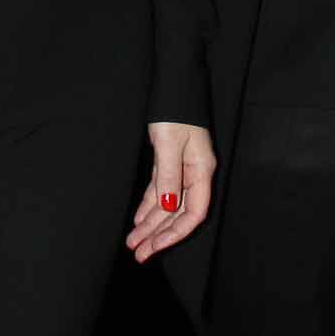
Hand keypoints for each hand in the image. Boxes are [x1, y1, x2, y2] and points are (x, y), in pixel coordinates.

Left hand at [126, 121, 215, 261]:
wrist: (174, 81)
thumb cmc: (173, 109)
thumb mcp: (169, 143)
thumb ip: (169, 176)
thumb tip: (167, 206)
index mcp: (201, 170)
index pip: (193, 213)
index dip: (175, 233)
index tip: (154, 247)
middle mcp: (195, 173)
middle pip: (179, 213)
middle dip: (159, 235)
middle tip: (138, 254)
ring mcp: (183, 167)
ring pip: (167, 204)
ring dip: (151, 225)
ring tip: (133, 243)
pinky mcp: (169, 160)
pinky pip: (160, 190)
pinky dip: (149, 206)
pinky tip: (138, 221)